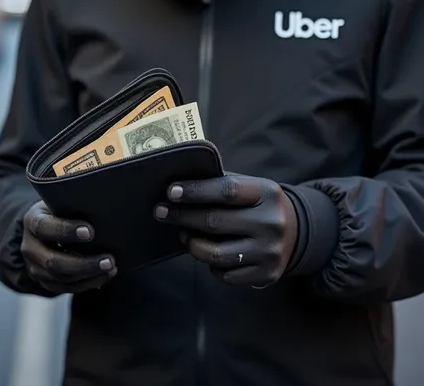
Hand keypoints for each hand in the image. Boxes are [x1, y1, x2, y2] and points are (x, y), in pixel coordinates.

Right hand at [21, 201, 117, 293]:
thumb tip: (105, 204)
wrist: (41, 227)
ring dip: (89, 276)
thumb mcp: (60, 201)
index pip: (45, 227)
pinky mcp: (44, 280)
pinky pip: (65, 288)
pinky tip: (105, 276)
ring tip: (112, 267)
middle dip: (84, 264)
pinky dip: (87, 284)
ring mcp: (35, 267)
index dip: (66, 230)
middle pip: (53, 262)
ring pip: (60, 279)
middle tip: (109, 259)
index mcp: (32, 221)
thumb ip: (75, 203)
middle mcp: (29, 246)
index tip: (91, 232)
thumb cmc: (59, 209)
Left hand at [154, 174, 297, 286]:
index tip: (171, 192)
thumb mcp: (251, 187)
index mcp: (267, 193)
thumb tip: (180, 187)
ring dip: (192, 244)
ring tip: (183, 234)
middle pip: (215, 222)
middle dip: (183, 217)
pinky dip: (211, 264)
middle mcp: (271, 223)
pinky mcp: (266, 275)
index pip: (226, 191)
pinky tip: (208, 252)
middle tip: (161, 212)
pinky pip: (225, 274)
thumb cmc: (260, 205)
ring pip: (216, 254)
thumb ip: (222, 184)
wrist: (297, 232)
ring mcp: (270, 252)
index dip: (196, 191)